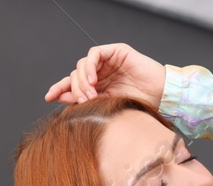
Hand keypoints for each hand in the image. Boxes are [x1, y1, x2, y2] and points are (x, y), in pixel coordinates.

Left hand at [44, 42, 165, 109]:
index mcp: (99, 86)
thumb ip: (87, 101)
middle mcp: (101, 72)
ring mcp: (107, 61)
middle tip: (81, 101)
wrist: (163, 97)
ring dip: (82, 80)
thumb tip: (62, 98)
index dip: (60, 88)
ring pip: (82, 64)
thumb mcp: (109, 106)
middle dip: (74, 88)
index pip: (73, 83)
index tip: (49, 97)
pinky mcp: (115, 51)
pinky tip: (92, 80)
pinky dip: (89, 66)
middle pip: (75, 74)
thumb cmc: (142, 105)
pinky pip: (94, 54)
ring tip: (90, 94)